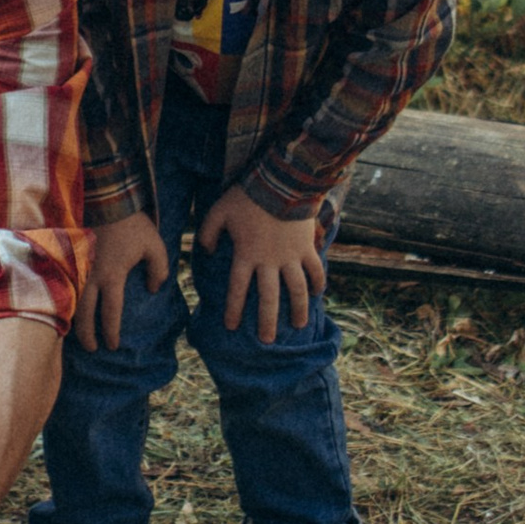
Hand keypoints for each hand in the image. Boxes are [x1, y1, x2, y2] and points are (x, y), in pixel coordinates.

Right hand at [75, 210, 169, 349]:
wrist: (107, 200)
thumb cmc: (133, 225)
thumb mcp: (155, 247)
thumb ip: (159, 271)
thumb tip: (152, 289)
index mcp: (112, 276)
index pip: (110, 312)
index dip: (111, 331)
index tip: (113, 345)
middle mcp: (92, 276)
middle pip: (85, 313)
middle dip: (88, 334)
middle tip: (93, 349)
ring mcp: (78, 267)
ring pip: (72, 301)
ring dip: (75, 321)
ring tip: (78, 334)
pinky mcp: (72, 259)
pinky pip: (67, 286)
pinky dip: (68, 302)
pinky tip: (70, 310)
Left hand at [195, 183, 326, 339]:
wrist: (281, 182)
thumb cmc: (246, 197)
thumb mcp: (218, 211)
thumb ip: (207, 233)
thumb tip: (206, 252)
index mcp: (246, 255)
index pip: (238, 289)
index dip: (234, 308)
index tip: (232, 326)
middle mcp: (269, 262)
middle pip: (268, 298)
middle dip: (267, 321)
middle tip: (266, 341)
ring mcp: (291, 257)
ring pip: (296, 290)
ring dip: (297, 309)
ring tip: (298, 326)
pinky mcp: (307, 248)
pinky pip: (315, 270)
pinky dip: (318, 283)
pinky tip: (317, 294)